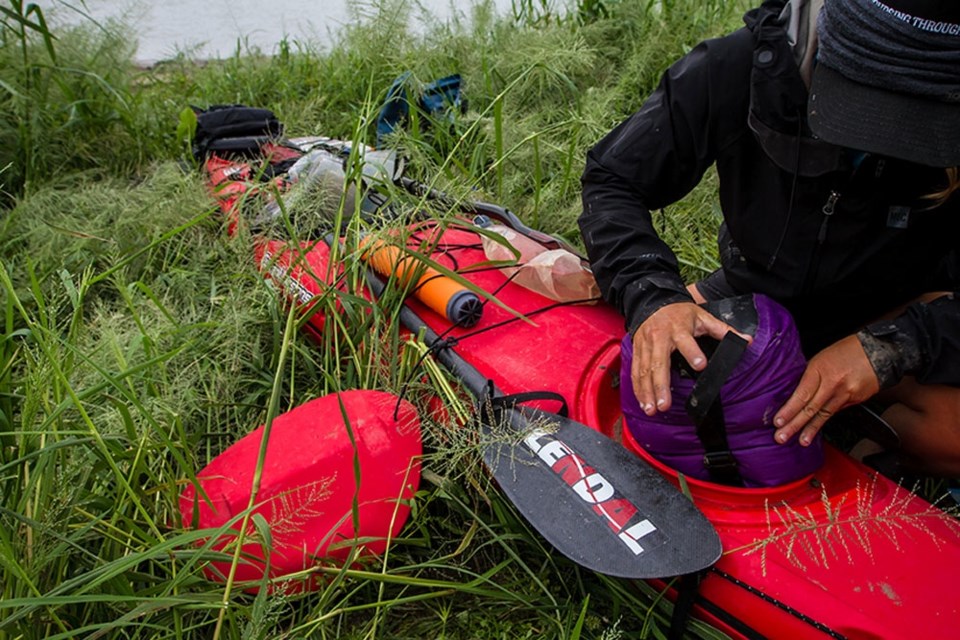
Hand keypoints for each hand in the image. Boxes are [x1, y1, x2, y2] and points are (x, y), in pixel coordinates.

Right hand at [631, 302, 747, 414]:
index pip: (685, 341)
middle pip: (659, 363)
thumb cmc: (679, 312)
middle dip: (661, 385)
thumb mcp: (702, 317)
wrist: (651, 302)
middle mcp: (659, 338)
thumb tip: (746, 340)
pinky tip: (643, 402)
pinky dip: (638, 388)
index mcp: (678, 329)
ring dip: (647, 391)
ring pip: (644, 371)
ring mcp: (645, 346)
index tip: (700, 365)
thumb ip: (723, 330)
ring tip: (652, 409)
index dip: (692, 352)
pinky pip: (636, 371)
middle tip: (665, 405)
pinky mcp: (637, 352)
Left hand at [774, 335, 880, 445]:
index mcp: (820, 369)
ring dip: (811, 430)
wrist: (880, 352)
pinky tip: (817, 428)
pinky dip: (825, 420)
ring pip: (825, 415)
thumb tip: (795, 392)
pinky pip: (836, 411)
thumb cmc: (848, 350)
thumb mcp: (821, 357)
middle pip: (811, 408)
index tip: (778, 421)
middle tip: (781, 437)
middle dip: (795, 425)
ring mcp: (846, 394)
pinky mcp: (856, 400)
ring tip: (801, 441)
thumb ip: (809, 375)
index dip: (790, 410)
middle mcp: (834, 384)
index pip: (802, 394)